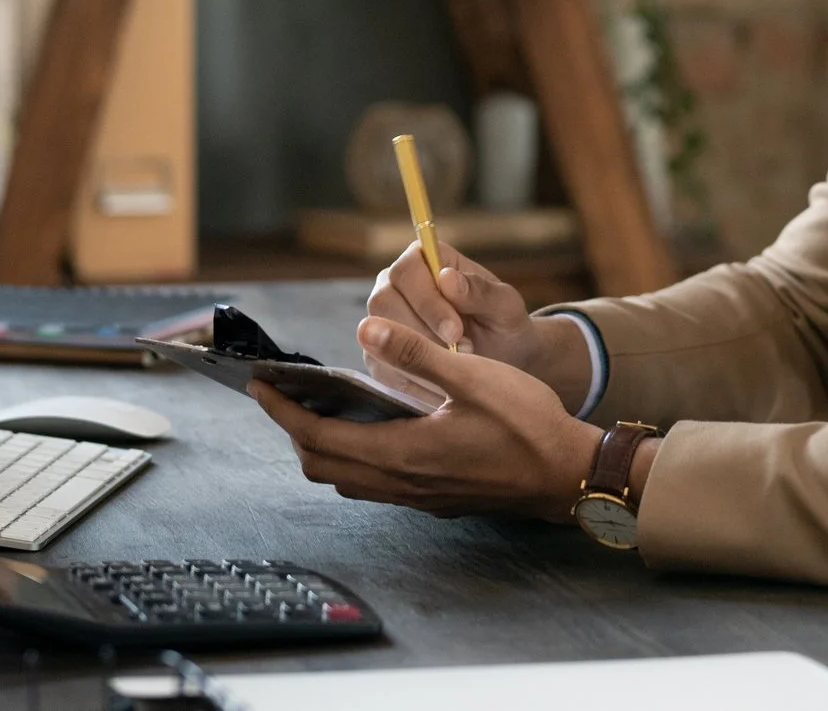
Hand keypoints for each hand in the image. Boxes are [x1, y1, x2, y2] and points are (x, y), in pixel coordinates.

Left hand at [251, 317, 602, 519]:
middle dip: (294, 430)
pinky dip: (354, 455)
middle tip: (284, 394)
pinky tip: (370, 426)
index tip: (259, 386)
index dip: (282, 411)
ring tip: (320, 406)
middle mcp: (402, 483)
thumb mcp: (471, 375)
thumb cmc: (527, 424)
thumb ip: (415, 352)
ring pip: (348, 478)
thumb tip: (365, 329)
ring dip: (324, 445)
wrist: (568, 474)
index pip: (318, 436)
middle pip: (323, 465)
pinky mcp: (435, 498)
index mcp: (402, 453)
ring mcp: (418, 496)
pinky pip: (375, 483)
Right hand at [367, 243, 594, 409]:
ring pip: (377, 337)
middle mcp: (394, 284)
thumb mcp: (505, 307)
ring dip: (416, 360)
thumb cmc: (503, 325)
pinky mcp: (379, 354)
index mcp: (423, 259)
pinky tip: (441, 391)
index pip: (406, 272)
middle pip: (382, 303)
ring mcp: (382, 319)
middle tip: (459, 356)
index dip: (427, 303)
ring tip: (455, 370)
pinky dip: (411, 382)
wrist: (501, 361)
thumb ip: (480, 291)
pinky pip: (380, 368)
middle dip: (422, 335)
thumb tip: (446, 277)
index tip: (455, 332)